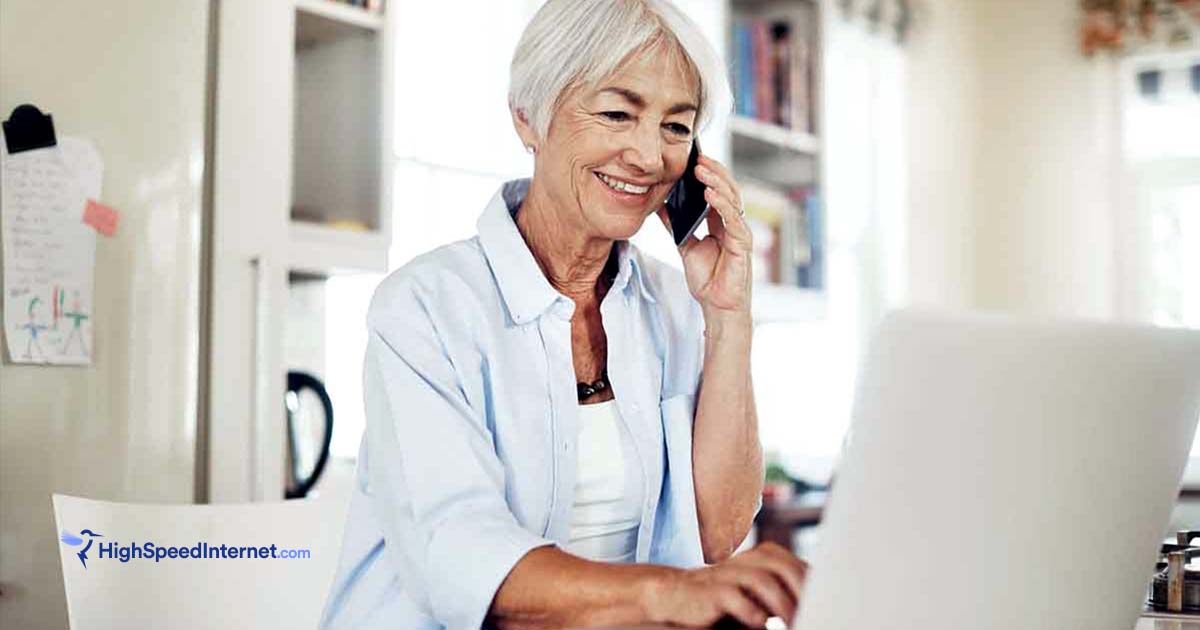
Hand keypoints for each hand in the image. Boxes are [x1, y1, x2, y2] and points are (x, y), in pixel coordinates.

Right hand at [642, 542, 807, 627]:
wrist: (677, 595)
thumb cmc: (725, 598)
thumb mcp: (759, 594)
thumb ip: (784, 593)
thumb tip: (818, 604)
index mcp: (764, 558)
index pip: (798, 566)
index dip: (815, 585)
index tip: (827, 605)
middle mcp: (749, 560)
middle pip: (785, 568)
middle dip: (803, 593)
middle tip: (815, 614)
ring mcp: (730, 572)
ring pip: (763, 581)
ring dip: (782, 604)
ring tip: (792, 623)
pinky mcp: (712, 589)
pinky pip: (735, 597)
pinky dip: (751, 611)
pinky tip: (761, 623)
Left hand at [656, 154, 752, 313]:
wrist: (716, 306)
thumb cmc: (707, 279)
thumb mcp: (685, 245)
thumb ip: (676, 225)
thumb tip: (661, 204)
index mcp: (721, 222)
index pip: (718, 190)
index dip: (709, 173)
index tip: (694, 158)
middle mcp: (732, 224)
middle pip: (727, 190)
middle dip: (713, 172)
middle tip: (698, 157)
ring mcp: (739, 233)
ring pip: (732, 200)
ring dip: (717, 182)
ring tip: (702, 170)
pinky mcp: (742, 245)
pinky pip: (733, 220)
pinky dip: (722, 205)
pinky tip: (710, 194)